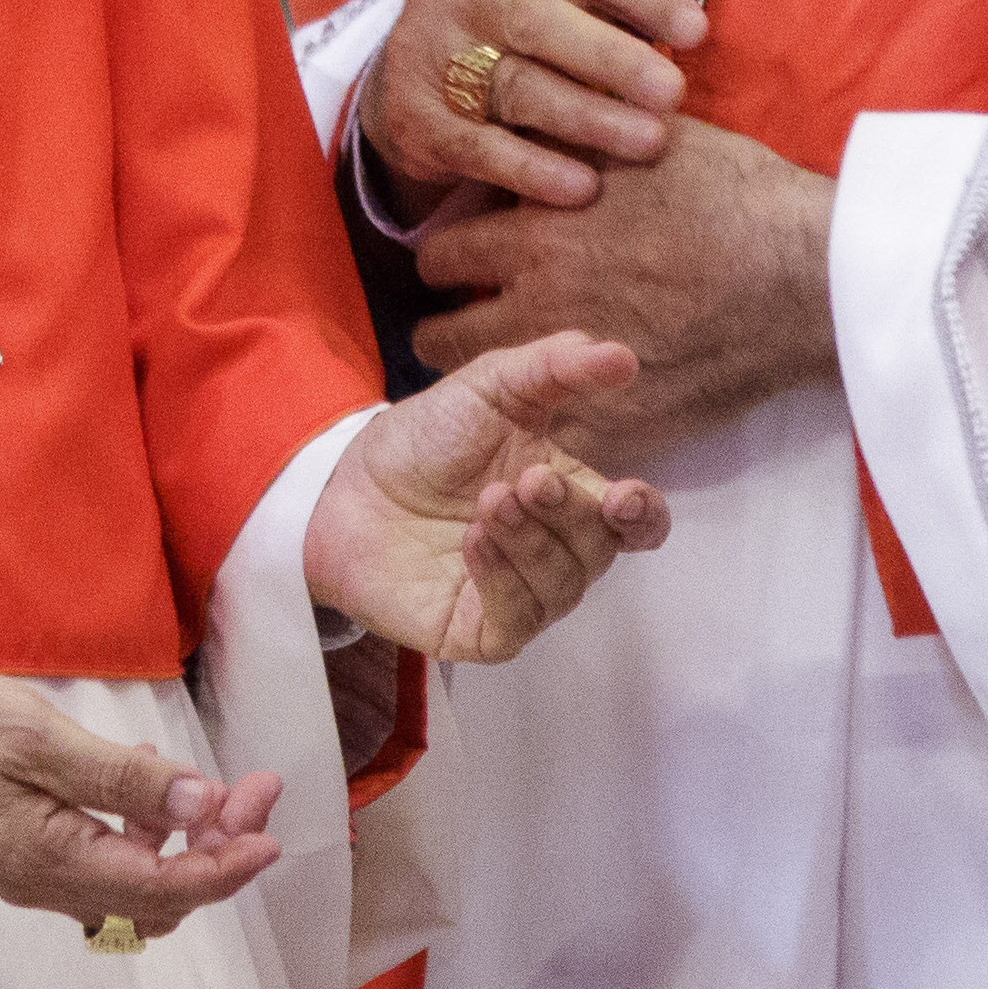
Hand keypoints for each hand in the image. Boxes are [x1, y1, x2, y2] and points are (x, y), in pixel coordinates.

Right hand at [0, 655, 279, 941]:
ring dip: (188, 840)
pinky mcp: (30, 847)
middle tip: (256, 792)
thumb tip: (197, 803)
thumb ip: (120, 776)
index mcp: (49, 860)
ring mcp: (36, 869)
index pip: (161, 888)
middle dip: (217, 848)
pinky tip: (152, 779)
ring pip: (137, 879)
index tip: (269, 835)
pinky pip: (107, 858)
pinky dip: (146, 829)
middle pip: (157, 892)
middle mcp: (46, 881)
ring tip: (223, 787)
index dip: (224, 867)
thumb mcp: (40, 738)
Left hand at [307, 331, 670, 662]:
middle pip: (601, 551)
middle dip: (573, 515)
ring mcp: (519, 595)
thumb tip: (624, 357)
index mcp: (570, 496)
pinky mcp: (479, 630)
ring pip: (562, 587)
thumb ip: (556, 366)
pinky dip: (502, 580)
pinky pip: (517, 622)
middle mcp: (554, 551)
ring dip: (532, 542)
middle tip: (531, 479)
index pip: (636, 522)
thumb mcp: (491, 386)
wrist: (344, 483)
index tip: (625, 497)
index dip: (643, 516)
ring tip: (488, 503)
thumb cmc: (426, 438)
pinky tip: (473, 542)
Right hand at [360, 0, 727, 218]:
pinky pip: (476, 147)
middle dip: (611, 58)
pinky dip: (531, 170)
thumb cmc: (524, 7)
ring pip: (512, 86)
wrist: (416, 67)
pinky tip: (583, 188)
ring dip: (585, 117)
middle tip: (675, 93)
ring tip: (650, 141)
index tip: (696, 27)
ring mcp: (423, 52)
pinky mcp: (413, 118)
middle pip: (535, 21)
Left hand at [414, 117, 832, 464]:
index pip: (442, 253)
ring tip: (494, 378)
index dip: (446, 256)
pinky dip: (543, 432)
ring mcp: (574, 372)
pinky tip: (552, 421)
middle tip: (458, 324)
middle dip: (445, 325)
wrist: (804, 275)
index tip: (458, 262)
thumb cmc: (736, 196)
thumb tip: (532, 118)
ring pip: (487, 393)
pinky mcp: (616, 423)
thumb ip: (577, 135)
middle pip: (442, 333)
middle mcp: (539, 305)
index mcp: (538, 234)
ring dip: (481, 381)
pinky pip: (549, 444)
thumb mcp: (645, 137)